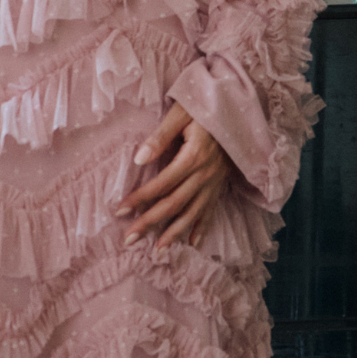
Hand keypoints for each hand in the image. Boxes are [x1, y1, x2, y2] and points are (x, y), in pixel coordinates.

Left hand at [115, 102, 231, 248]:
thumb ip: (159, 136)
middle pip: (174, 203)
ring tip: (158, 251)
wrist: (237, 105)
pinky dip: (202, 228)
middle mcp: (205, 173)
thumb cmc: (204, 106)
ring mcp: (215, 181)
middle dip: (150, 223)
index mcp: (194, 156)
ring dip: (175, 233)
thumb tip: (138, 159)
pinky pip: (212, 210)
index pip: (161, 183)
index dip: (139, 198)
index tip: (119, 211)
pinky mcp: (221, 183)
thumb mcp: (181, 113)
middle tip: (129, 239)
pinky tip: (193, 244)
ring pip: (193, 213)